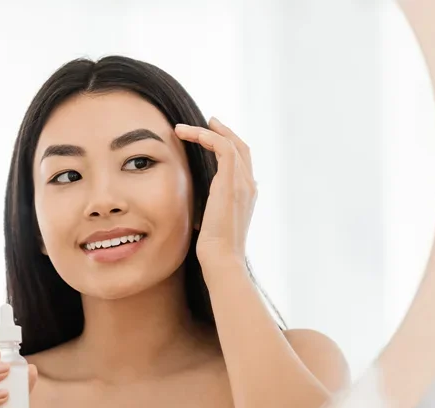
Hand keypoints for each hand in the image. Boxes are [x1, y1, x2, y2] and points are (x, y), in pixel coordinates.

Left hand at [174, 118, 255, 267]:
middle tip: (208, 121)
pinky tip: (189, 134)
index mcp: (247, 196)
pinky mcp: (232, 183)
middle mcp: (249, 186)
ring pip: (231, 143)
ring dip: (208, 131)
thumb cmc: (214, 250)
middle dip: (224, 132)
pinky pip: (223, 147)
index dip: (228, 145)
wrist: (222, 260)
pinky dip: (207, 136)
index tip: (209, 136)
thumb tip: (199, 210)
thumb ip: (210, 210)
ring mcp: (243, 183)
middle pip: (241, 148)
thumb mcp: (212, 224)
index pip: (241, 162)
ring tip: (185, 128)